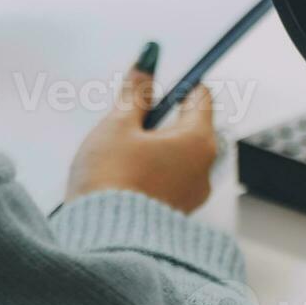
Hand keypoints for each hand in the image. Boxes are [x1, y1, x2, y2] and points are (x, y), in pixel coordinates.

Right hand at [65, 66, 217, 213]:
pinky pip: (167, 182)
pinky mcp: (175, 215)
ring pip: (176, 156)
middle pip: (188, 127)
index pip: (200, 96)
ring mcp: (192, 195)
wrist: (101, 243)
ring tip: (118, 158)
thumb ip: (135, 93)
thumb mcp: (118, 126)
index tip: (153, 87)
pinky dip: (149, 175)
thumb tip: (147, 61)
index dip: (176, 86)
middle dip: (158, 122)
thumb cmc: (110, 182)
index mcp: (199, 140)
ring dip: (152, 150)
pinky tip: (121, 181)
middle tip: (125, 127)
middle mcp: (205, 168)